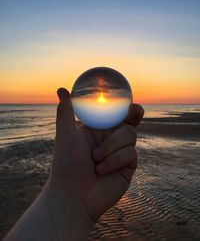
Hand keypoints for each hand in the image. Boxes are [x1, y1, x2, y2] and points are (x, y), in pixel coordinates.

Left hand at [46, 88, 143, 225]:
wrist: (73, 195)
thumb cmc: (66, 164)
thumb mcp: (66, 134)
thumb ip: (66, 110)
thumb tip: (62, 89)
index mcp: (98, 130)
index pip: (115, 114)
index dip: (124, 106)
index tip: (127, 101)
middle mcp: (111, 140)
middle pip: (130, 122)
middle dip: (134, 115)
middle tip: (133, 111)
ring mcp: (121, 153)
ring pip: (130, 136)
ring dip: (111, 147)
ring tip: (96, 159)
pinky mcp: (128, 167)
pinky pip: (130, 154)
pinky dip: (115, 160)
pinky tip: (102, 170)